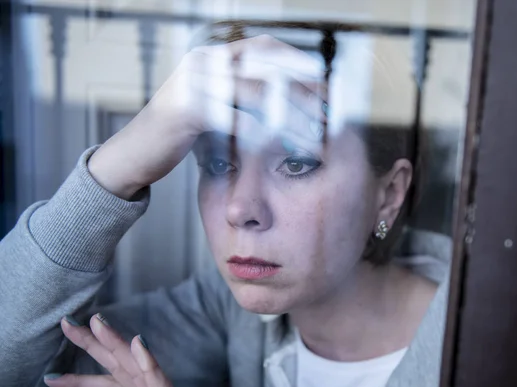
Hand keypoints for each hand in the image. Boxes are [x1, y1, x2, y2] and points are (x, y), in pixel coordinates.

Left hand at [44, 314, 184, 386]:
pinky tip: (138, 342)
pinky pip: (156, 377)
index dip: (76, 377)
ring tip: (96, 322)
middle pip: (112, 362)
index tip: (50, 376)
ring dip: (114, 341)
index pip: (102, 383)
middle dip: (90, 341)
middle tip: (66, 321)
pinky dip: (147, 359)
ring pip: (132, 362)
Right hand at [88, 35, 323, 199]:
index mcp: (212, 58)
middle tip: (329, 110)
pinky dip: (263, 133)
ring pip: (257, 94)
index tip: (325, 82)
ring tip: (314, 133)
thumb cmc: (176, 134)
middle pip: (267, 68)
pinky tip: (283, 146)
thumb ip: (239, 97)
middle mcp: (204, 63)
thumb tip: (280, 100)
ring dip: (291, 114)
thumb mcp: (210, 106)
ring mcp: (194, 84)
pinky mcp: (186, 111)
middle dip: (303, 89)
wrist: (132, 155)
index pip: (263, 48)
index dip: (297, 62)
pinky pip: (236, 118)